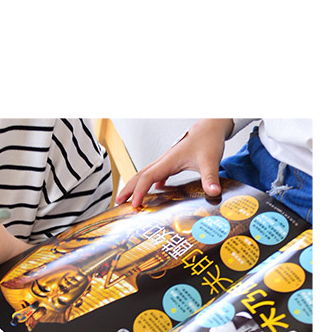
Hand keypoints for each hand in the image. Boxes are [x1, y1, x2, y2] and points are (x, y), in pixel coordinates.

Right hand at [116, 119, 233, 208]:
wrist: (212, 126)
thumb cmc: (209, 139)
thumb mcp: (211, 160)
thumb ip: (210, 178)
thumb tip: (213, 192)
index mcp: (169, 160)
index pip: (148, 177)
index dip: (140, 192)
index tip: (135, 205)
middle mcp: (164, 160)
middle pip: (139, 175)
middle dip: (128, 189)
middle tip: (118, 203)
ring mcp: (166, 161)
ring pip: (145, 174)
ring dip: (135, 185)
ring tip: (128, 198)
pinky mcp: (172, 162)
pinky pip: (156, 174)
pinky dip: (150, 183)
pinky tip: (155, 191)